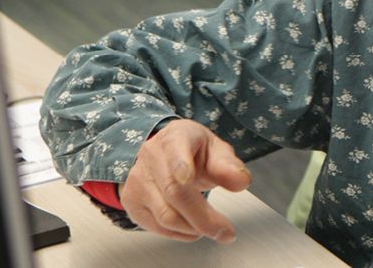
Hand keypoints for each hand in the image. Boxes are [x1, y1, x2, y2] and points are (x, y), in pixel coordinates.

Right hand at [118, 119, 251, 242]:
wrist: (166, 154)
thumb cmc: (194, 151)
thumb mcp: (216, 150)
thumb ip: (228, 166)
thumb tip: (241, 182)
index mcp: (175, 138)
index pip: (175, 150)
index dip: (180, 165)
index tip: (188, 178)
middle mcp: (151, 157)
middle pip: (174, 192)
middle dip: (203, 217)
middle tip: (225, 232)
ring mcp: (137, 180)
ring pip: (164, 214)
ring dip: (193, 228)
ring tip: (213, 229)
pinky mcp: (131, 201)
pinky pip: (156, 226)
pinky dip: (179, 234)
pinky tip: (193, 230)